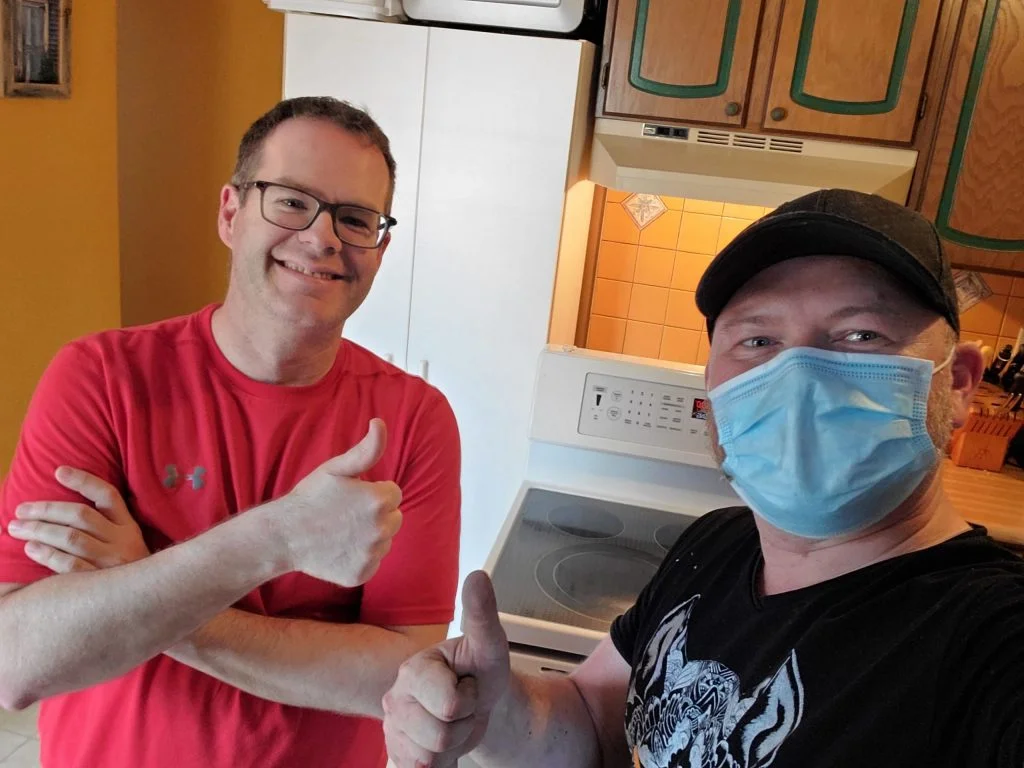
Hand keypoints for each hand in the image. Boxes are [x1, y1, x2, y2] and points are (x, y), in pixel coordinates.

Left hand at [5, 466, 149, 572]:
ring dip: (40, 530)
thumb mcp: (128, 544)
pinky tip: (31, 549)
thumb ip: (107, 527)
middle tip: (21, 510)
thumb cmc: (127, 572)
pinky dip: (48, 555)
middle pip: (81, 516)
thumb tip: (66, 509)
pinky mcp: (100, 585)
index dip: (84, 481)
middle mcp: (122, 541)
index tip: (59, 471)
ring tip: (17, 528)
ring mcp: (111, 563)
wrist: (150, 606)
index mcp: (129, 527)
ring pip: (71, 538)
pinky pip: (69, 566)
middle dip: (47, 510)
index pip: (108, 496)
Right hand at [269, 418, 402, 587]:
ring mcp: (372, 554)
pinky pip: (373, 561)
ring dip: (370, 536)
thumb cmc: (310, 497)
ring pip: (385, 540)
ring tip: (341, 531)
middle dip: (377, 514)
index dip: (373, 492)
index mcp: (379, 500)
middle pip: (395, 518)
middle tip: (346, 514)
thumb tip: (380, 423)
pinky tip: (339, 548)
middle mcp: (381, 529)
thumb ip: (367, 449)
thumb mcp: (337, 468)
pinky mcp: (362, 574)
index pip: (394, 494)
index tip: (351, 496)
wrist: (283, 536)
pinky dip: (361, 557)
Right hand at [382, 571, 510, 767]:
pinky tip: (443, 743)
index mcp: (414, 669)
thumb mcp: (489, 643)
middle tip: (464, 706)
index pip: (451, 704)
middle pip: (440, 736)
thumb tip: (477, 577)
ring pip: (430, 759)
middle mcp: (395, 699)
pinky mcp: (396, 754)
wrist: (480, 701)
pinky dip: (441, 763)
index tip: (468, 684)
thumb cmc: (480, 672)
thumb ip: (482, 613)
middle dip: (464, 725)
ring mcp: (393, 729)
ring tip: (455, 720)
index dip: (470, 700)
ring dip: (454, 745)